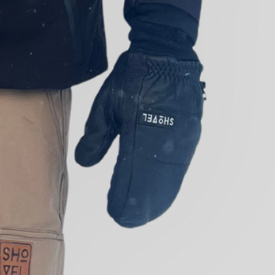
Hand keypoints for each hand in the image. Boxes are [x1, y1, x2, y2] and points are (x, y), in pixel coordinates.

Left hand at [74, 52, 202, 226]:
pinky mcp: (191, 133)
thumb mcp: (107, 103)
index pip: (132, 173)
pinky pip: (180, 165)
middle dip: (141, 204)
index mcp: (142, 130)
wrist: (167, 53)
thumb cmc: (133, 78)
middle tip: (128, 221)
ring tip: (145, 215)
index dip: (125, 195)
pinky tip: (163, 194)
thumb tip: (84, 162)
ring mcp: (182, 137)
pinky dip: (170, 182)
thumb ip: (97, 135)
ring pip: (170, 176)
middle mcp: (166, 138)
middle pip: (154, 181)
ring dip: (158, 198)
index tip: (116, 213)